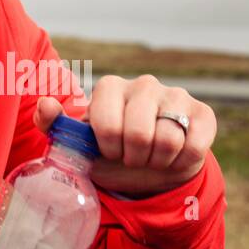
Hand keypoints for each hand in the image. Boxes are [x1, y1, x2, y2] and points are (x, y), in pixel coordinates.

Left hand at [32, 74, 216, 197]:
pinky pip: (194, 146)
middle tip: (131, 156)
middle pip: (139, 134)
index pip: (107, 124)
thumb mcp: (77, 142)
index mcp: (110, 86)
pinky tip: (173, 157)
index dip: (109, 147)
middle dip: (133, 156)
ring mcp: (175, 95)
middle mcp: (144, 84)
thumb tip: (45, 104)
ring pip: (168, 140)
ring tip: (150, 157)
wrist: (149, 165)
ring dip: (157, 161)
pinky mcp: (203, 113)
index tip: (109, 150)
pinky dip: (181, 162)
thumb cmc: (109, 150)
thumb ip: (53, 124)